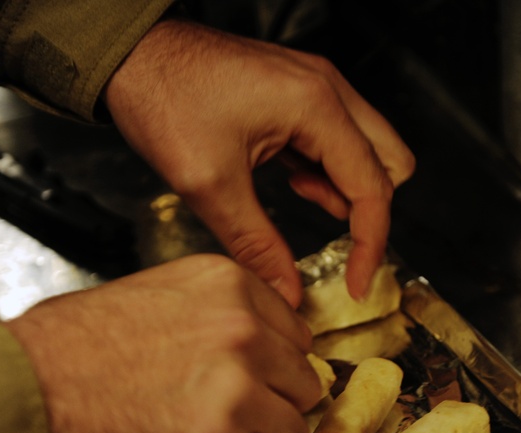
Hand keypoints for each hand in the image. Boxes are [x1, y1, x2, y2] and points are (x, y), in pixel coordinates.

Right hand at [2, 254, 319, 432]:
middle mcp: (242, 329)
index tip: (253, 388)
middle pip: (305, 387)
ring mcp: (236, 385)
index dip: (274, 372)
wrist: (22, 390)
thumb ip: (214, 316)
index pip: (297, 337)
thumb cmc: (69, 349)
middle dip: (272, 414)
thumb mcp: (154, 296)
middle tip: (233, 427)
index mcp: (228, 286)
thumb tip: (255, 348)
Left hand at [103, 19, 414, 307]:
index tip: (356, 283)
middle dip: (370, 210)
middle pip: (390, 163)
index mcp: (316, 106)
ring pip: (368, 150)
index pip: (373, 186)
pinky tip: (294, 180)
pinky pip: (339, 137)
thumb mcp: (209, 184)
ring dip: (347, 188)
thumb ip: (256, 244)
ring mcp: (316, 86)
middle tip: (337, 244)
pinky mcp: (300, 91)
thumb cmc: (164, 96)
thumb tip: (285, 292)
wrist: (130, 53)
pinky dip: (328, 169)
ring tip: (300, 199)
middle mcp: (327, 89)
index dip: (370, 243)